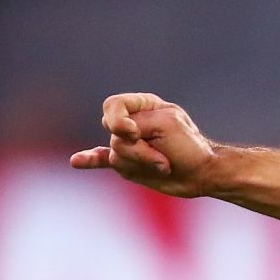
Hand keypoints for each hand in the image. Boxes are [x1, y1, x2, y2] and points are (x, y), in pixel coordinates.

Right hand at [69, 93, 217, 197]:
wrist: (202, 175)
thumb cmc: (190, 146)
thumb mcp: (166, 125)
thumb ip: (135, 126)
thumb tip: (117, 138)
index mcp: (146, 106)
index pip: (114, 105)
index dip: (118, 119)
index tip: (135, 132)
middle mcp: (134, 123)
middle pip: (114, 133)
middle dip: (137, 148)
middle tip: (163, 155)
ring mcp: (129, 145)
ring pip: (116, 154)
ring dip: (142, 163)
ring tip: (164, 165)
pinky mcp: (127, 164)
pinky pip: (102, 160)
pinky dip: (90, 160)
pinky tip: (77, 161)